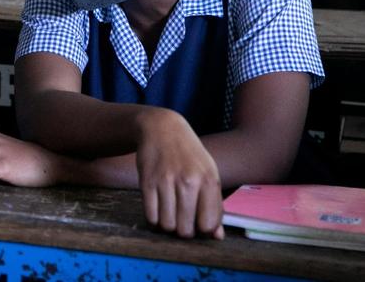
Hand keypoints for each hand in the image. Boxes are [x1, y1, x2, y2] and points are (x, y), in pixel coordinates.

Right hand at [135, 108, 223, 238]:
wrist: (161, 128)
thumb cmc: (189, 154)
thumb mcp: (208, 172)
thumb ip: (214, 204)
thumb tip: (217, 236)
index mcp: (208, 180)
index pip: (208, 224)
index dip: (203, 231)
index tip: (198, 224)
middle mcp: (188, 181)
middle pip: (185, 229)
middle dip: (183, 231)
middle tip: (182, 221)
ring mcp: (166, 181)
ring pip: (167, 225)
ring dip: (168, 226)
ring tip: (170, 215)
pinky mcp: (147, 182)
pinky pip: (150, 216)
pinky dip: (154, 220)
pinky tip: (158, 211)